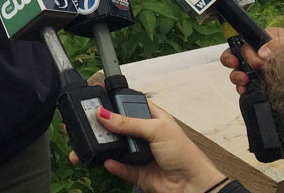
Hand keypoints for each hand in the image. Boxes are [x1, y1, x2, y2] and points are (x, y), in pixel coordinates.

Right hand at [70, 103, 224, 192]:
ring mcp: (141, 153)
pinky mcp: (138, 172)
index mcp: (154, 118)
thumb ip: (128, 122)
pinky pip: (121, 167)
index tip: (98, 98)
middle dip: (105, 125)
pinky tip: (107, 161)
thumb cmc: (185, 154)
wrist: (193, 186)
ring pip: (117, 147)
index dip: (116, 101)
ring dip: (105, 146)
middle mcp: (146, 135)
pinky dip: (113, 165)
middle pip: (120, 126)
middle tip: (89, 122)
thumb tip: (104, 114)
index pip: (130, 105)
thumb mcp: (156, 130)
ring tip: (92, 142)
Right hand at [219, 27, 283, 94]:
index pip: (247, 40)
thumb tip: (263, 54)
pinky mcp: (265, 83)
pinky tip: (245, 91)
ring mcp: (263, 69)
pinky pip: (248, 85)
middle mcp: (262, 52)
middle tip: (237, 69)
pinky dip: (243, 88)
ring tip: (242, 83)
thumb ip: (279, 45)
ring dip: (236, 76)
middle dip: (232, 61)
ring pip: (240, 70)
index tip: (256, 63)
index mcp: (267, 38)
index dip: (246, 52)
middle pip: (238, 54)